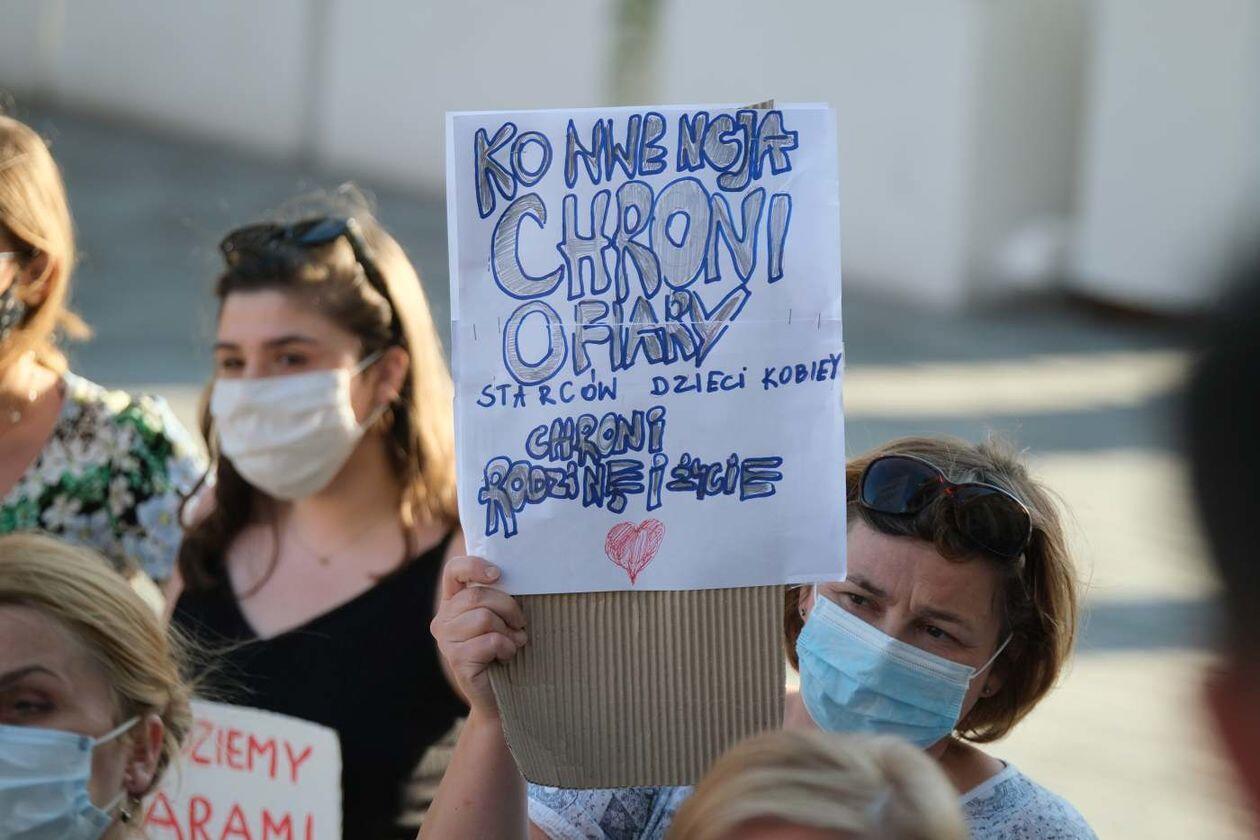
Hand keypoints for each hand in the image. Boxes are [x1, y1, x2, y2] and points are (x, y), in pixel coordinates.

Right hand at [431, 556, 526, 719]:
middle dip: (509, 608)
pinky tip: (506, 657)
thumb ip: (498, 596)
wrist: (503, 695)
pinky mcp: (456, 660)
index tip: (497, 575)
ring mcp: (446, 640)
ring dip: (508, 631)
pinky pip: (490, 641)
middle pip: (478, 596)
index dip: (475, 566)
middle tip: (520, 624)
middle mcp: (443, 619)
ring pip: (485, 617)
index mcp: (452, 602)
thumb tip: (510, 578)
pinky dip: (507, 647)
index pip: (454, 570)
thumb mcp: (501, 617)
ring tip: (512, 643)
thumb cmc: (505, 649)